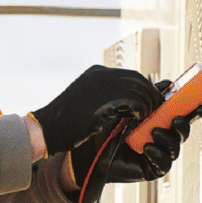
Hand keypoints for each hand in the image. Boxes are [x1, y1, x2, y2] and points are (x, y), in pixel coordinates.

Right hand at [32, 65, 161, 155]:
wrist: (47, 129)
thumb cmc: (67, 122)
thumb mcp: (89, 102)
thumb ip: (109, 98)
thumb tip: (133, 104)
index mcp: (97, 73)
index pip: (131, 74)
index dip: (145, 87)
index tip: (150, 101)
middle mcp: (101, 75)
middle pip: (139, 79)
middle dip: (150, 95)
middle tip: (154, 110)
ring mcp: (101, 86)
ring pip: (139, 89)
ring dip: (147, 104)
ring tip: (145, 117)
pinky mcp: (103, 100)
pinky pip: (133, 101)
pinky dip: (140, 110)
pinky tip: (136, 119)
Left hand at [70, 106, 198, 196]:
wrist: (92, 147)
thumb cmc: (110, 126)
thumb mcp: (130, 106)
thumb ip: (149, 96)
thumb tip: (168, 84)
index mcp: (160, 122)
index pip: (181, 116)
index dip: (192, 111)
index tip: (199, 105)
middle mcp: (162, 138)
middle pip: (182, 132)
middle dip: (183, 125)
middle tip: (176, 119)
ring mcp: (159, 154)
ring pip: (175, 148)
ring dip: (168, 139)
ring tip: (154, 132)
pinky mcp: (152, 169)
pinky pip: (164, 163)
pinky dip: (158, 154)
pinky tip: (147, 147)